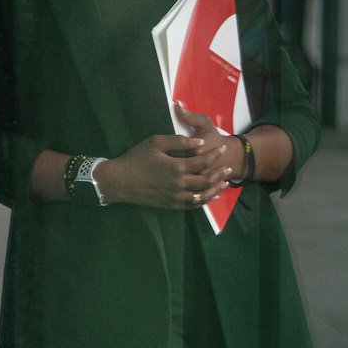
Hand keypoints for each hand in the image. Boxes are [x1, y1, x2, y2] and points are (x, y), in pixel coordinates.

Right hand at [99, 107, 234, 209]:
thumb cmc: (136, 159)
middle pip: (206, 179)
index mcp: (176, 167)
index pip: (202, 161)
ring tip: (224, 182)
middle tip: (228, 168)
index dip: (214, 154)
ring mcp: (175, 196)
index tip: (222, 148)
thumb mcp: (155, 142)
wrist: (119, 181)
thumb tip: (200, 142)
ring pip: (202, 195)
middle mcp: (179, 184)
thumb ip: (179, 142)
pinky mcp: (170, 204)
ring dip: (215, 188)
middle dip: (219, 173)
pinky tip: (211, 196)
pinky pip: (192, 205)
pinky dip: (204, 201)